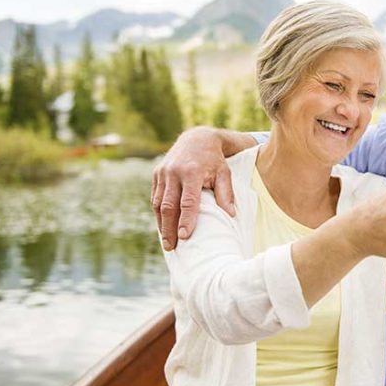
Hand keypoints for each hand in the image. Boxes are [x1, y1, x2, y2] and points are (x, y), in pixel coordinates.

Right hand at [151, 127, 234, 250]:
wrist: (197, 138)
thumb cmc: (214, 160)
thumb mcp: (224, 173)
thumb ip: (226, 193)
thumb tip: (230, 215)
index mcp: (192, 171)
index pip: (188, 201)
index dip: (186, 220)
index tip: (185, 237)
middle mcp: (174, 172)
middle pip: (169, 205)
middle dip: (169, 228)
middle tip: (171, 247)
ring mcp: (163, 173)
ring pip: (159, 203)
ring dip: (161, 224)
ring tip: (167, 242)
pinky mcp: (156, 174)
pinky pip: (155, 197)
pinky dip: (158, 213)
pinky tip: (163, 227)